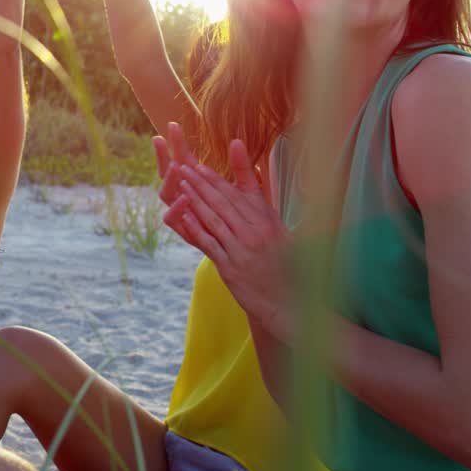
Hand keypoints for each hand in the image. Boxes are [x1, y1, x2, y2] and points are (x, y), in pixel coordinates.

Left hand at [163, 135, 292, 338]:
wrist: (289, 304)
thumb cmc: (287, 268)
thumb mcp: (284, 235)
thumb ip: (266, 212)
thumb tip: (254, 191)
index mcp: (268, 222)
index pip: (237, 195)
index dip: (216, 179)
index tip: (200, 166)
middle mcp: (256, 233)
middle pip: (222, 202)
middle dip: (200, 183)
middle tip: (183, 168)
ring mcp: (242, 250)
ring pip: (213, 219)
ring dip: (194, 200)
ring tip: (180, 186)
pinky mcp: (231, 268)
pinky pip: (209, 244)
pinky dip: (195, 229)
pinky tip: (183, 216)